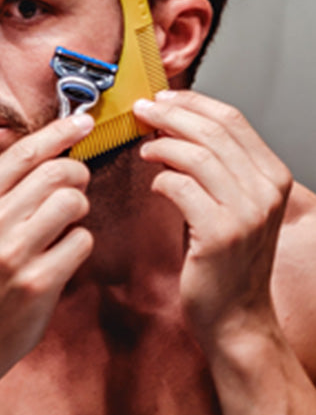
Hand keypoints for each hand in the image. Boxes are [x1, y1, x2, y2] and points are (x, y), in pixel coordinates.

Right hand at [0, 114, 94, 385]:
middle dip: (76, 175)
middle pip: (57, 172)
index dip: (58, 132)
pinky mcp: (39, 281)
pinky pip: (82, 241)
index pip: (22, 152)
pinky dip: (79, 245)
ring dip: (79, 211)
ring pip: (74, 202)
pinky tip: (60, 257)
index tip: (82, 121)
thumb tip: (40, 152)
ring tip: (63, 226)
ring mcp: (13, 252)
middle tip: (75, 187)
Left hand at [133, 90, 292, 344]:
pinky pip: (180, 187)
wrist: (237, 316)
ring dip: (161, 145)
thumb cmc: (227, 261)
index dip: (192, 102)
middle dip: (170, 115)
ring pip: (195, 155)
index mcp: (274, 176)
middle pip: (212, 130)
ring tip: (144, 149)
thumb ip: (219, 167)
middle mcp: (267, 190)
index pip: (233, 119)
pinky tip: (154, 184)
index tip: (161, 98)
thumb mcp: (236, 205)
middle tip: (141, 111)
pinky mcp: (219, 233)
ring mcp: (246, 212)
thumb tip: (177, 123)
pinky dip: (161, 179)